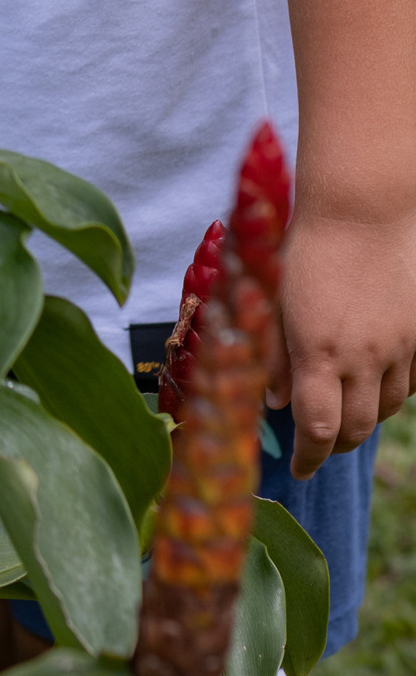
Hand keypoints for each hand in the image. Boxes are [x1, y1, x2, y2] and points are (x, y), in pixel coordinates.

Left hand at [273, 205, 415, 475]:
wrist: (361, 208)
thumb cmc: (305, 246)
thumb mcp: (276, 299)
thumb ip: (274, 355)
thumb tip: (273, 401)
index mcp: (318, 352)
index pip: (317, 429)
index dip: (308, 457)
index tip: (299, 467)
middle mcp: (363, 358)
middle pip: (356, 428)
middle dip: (334, 445)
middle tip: (318, 444)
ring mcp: (398, 348)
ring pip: (386, 408)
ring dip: (363, 418)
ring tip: (343, 412)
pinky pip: (413, 382)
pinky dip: (393, 393)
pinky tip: (376, 385)